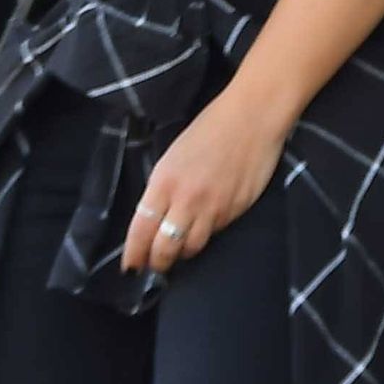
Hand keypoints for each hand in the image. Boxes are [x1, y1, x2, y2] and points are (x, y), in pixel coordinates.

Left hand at [122, 83, 291, 276]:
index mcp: (164, 182)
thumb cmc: (210, 128)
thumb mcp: (173, 156)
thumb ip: (163, 188)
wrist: (252, 118)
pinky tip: (204, 227)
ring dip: (182, 253)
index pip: (141, 230)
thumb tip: (156, 218)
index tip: (130, 265)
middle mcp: (186, 200)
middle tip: (155, 265)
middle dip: (157, 263)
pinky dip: (206, 235)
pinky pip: (214, 233)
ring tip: (179, 249)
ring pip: (191, 248)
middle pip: (165, 249)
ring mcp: (213, 209)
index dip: (134, 253)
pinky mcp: (235, 212)